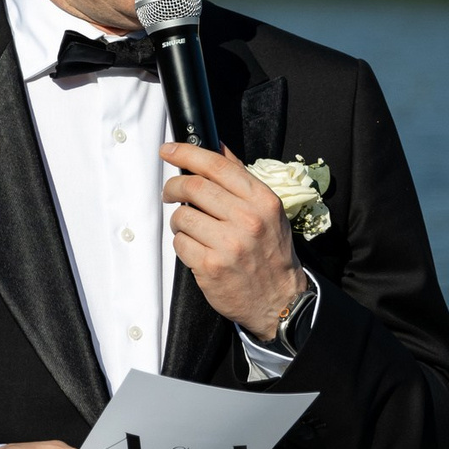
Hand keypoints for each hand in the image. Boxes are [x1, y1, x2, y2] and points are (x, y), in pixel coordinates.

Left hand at [161, 141, 307, 341]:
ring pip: (182, 216)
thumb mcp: (267, 211)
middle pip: (194, 187)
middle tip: (170, 192)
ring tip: (190, 228)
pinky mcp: (211, 266)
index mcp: (262, 200)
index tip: (168, 150)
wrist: (280, 300)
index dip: (187, 153)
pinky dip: (182, 243)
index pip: (217, 166)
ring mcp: (229, 244)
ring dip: (178, 220)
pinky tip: (196, 249)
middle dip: (173, 186)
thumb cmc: (271, 253)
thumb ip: (241, 178)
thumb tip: (217, 147)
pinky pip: (179, 243)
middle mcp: (247, 219)